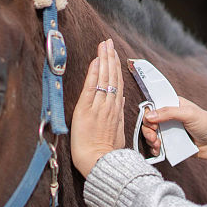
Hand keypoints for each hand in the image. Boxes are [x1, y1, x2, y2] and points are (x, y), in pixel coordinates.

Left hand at [70, 38, 126, 177]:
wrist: (101, 164)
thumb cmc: (108, 154)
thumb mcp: (118, 132)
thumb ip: (118, 114)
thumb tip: (120, 100)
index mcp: (116, 111)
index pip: (117, 84)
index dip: (116, 68)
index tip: (114, 55)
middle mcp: (110, 106)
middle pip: (112, 77)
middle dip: (110, 57)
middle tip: (108, 42)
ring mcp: (99, 107)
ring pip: (104, 78)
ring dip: (104, 59)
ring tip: (103, 45)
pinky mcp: (86, 110)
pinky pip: (92, 87)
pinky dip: (94, 73)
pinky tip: (96, 60)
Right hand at [143, 98, 206, 172]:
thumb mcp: (188, 114)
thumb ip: (168, 112)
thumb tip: (149, 115)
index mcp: (173, 105)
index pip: (153, 107)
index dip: (148, 115)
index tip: (151, 124)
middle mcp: (170, 117)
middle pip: (149, 122)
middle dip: (148, 131)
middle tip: (154, 138)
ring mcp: (170, 131)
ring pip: (152, 135)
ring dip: (151, 141)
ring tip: (158, 146)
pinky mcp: (172, 143)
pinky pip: (158, 146)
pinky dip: (155, 149)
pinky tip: (158, 152)